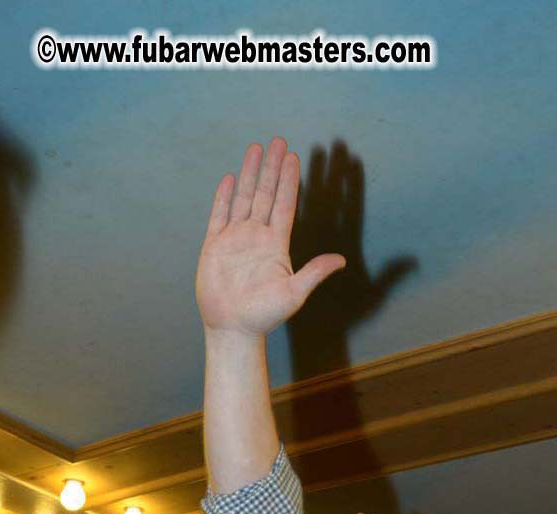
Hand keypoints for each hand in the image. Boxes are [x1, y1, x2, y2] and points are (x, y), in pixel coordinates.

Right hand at [196, 138, 345, 337]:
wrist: (233, 329)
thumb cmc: (265, 316)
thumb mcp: (294, 293)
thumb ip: (314, 272)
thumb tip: (342, 260)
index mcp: (276, 245)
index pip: (286, 205)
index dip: (290, 182)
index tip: (295, 158)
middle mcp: (257, 237)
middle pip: (266, 194)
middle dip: (272, 168)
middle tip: (278, 141)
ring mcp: (235, 239)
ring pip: (244, 198)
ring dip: (251, 174)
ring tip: (256, 148)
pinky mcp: (214, 245)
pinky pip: (219, 215)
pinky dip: (224, 197)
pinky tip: (230, 178)